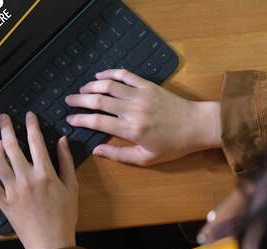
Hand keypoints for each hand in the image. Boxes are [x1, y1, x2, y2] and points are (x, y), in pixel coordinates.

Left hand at [0, 112, 78, 248]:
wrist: (50, 242)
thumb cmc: (64, 216)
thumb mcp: (72, 187)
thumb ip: (66, 161)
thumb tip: (62, 140)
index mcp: (45, 173)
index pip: (35, 140)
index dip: (31, 124)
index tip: (28, 116)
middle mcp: (26, 178)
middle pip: (11, 146)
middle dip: (6, 128)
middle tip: (3, 118)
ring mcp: (12, 190)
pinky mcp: (3, 201)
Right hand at [64, 69, 221, 165]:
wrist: (197, 126)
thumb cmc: (173, 145)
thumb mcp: (145, 158)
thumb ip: (119, 155)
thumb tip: (96, 151)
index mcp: (131, 130)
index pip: (97, 122)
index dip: (80, 119)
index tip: (69, 119)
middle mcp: (132, 110)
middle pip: (98, 101)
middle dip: (79, 100)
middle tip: (68, 100)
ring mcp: (140, 95)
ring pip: (109, 85)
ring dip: (91, 85)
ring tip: (81, 89)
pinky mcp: (148, 85)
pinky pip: (125, 75)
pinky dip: (110, 73)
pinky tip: (100, 75)